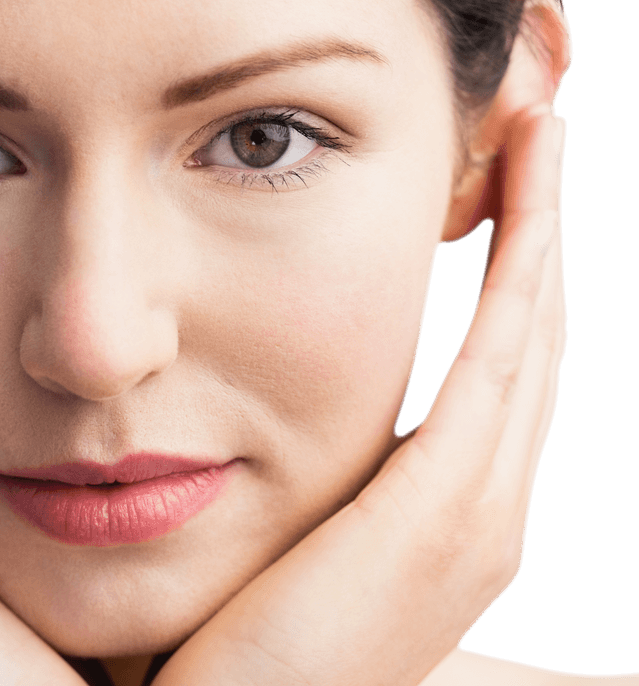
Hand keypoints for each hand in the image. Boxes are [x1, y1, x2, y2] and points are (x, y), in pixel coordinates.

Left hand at [152, 110, 565, 685]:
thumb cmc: (235, 653)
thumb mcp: (283, 548)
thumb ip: (292, 483)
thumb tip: (235, 425)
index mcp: (442, 519)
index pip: (492, 377)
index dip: (507, 285)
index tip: (492, 200)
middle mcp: (483, 509)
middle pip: (530, 345)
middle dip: (536, 242)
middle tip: (531, 144)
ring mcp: (478, 508)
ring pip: (530, 334)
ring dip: (538, 234)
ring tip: (536, 139)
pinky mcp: (445, 503)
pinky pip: (501, 349)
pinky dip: (522, 263)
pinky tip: (525, 186)